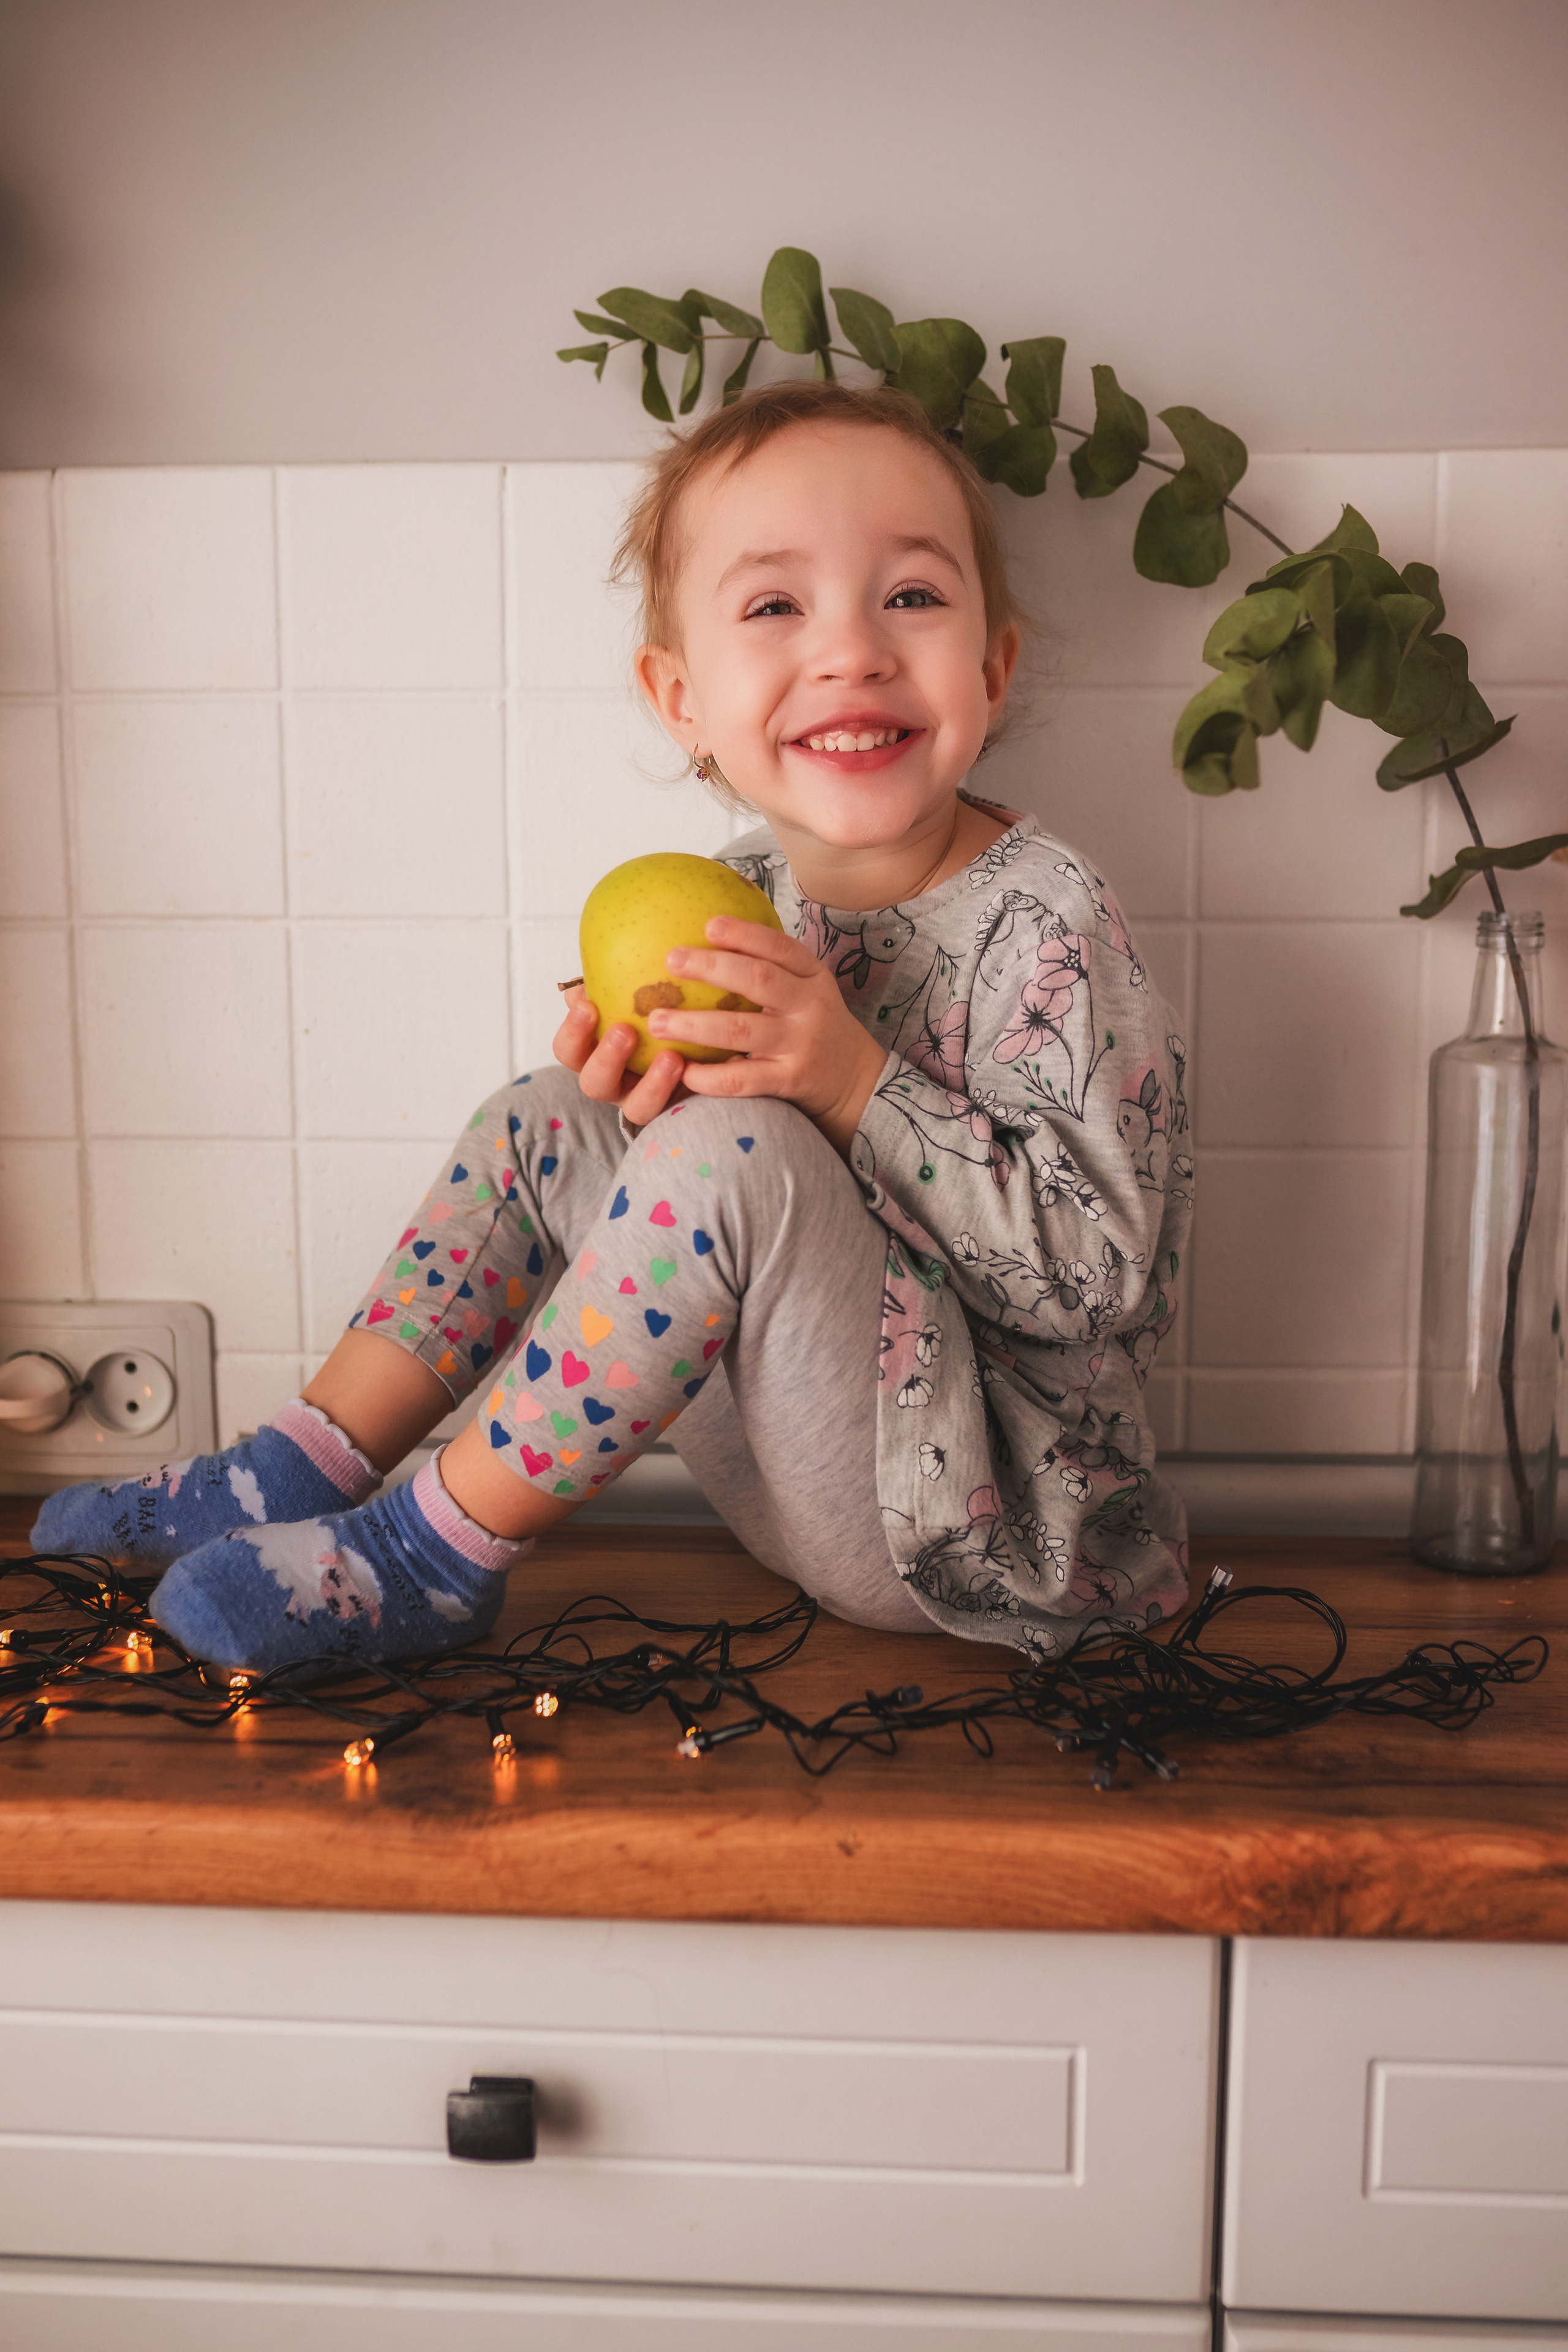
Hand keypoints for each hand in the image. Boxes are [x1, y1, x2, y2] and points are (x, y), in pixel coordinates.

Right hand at [552, 988, 690, 1125]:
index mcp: (591, 1054)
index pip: (567, 1050)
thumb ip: (602, 992)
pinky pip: (671, 1109)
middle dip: (606, 1058)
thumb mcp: (624, 997)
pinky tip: (690, 1065)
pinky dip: (679, 1089)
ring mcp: (641, 1100)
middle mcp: (612, 1082)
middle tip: (624, 1031)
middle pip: (593, 1083)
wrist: (695, 1038)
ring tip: (671, 1058)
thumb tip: (579, 991)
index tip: (587, 1007)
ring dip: (651, 1084)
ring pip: (636, 1109)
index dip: (573, 1032)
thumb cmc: (647, 1011)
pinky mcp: (671, 1108)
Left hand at [648, 919, 888, 1155]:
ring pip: (743, 1030)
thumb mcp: (806, 988)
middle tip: (672, 960)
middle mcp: (809, 1006)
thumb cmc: (813, 1024)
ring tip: (657, 1021)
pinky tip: (683, 1071)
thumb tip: (707, 931)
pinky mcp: (789, 1081)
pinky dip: (710, 1076)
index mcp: (812, 976)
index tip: (709, 925)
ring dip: (695, 1025)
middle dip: (713, 968)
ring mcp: (799, 1044)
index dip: (746, 935)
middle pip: (760, 981)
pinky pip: (744, 1078)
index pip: (781, 948)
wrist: (854, 1079)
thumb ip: (770, 967)